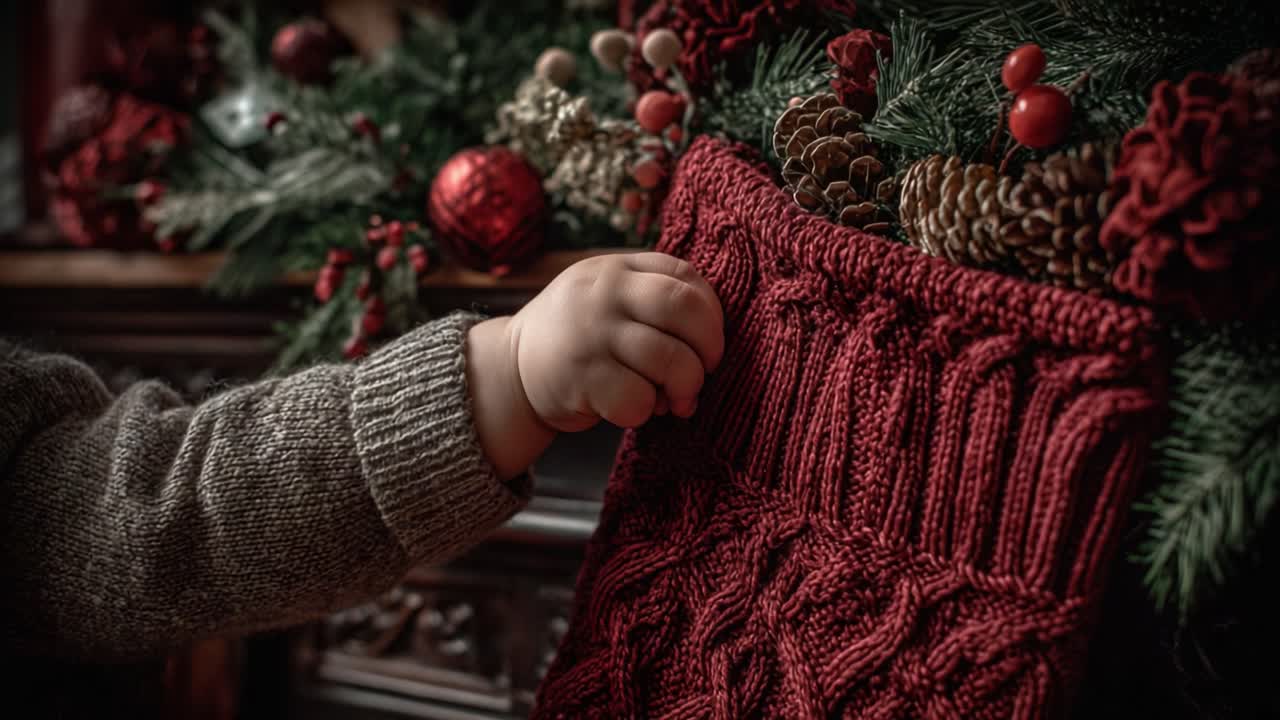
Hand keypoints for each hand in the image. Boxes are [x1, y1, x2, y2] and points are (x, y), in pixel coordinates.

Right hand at [465, 253, 723, 478]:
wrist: (510, 368)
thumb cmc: (580, 337)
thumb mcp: (608, 297)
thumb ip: (654, 300)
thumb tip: (713, 342)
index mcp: (617, 268)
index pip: (687, 278)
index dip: (711, 315)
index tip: (707, 343)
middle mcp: (603, 293)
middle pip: (683, 310)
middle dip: (708, 348)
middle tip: (703, 372)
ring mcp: (591, 334)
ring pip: (669, 361)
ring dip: (683, 388)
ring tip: (673, 400)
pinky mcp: (581, 378)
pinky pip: (639, 400)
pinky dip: (647, 412)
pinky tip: (633, 408)